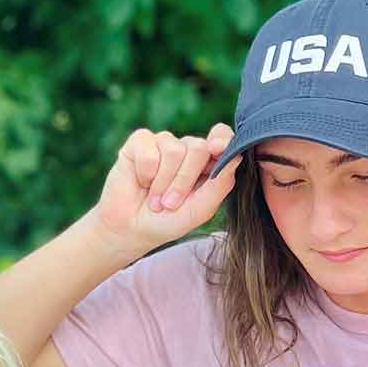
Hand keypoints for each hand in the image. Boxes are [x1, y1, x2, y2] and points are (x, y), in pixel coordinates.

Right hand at [89, 123, 239, 257]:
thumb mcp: (200, 210)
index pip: (222, 137)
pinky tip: (141, 181)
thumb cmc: (168, 221)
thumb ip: (220, 185)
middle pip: (198, 148)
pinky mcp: (140, 141)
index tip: (218, 148)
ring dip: (163, 182)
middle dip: (184, 181)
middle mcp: (186, 149)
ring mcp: (163, 142)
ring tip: (155, 199)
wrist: (130, 229)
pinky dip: (145, 172)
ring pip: (173, 150)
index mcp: (207, 163)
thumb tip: (237, 156)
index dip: (222, 140)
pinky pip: (149, 148)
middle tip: (170, 203)